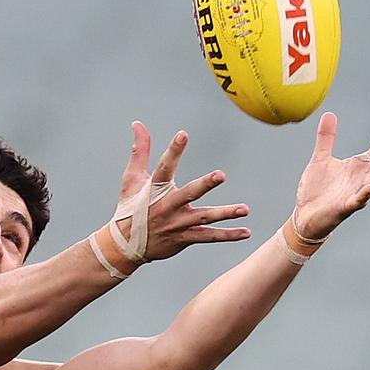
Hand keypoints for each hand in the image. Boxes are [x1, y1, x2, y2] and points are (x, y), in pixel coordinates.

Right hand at [115, 121, 251, 261]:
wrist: (124, 246)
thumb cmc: (130, 208)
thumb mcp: (131, 179)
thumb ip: (140, 151)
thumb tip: (137, 124)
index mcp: (154, 189)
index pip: (164, 167)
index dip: (173, 151)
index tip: (183, 135)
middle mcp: (167, 206)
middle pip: (188, 194)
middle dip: (204, 184)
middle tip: (221, 175)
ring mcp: (177, 224)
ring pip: (203, 218)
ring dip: (224, 214)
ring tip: (244, 209)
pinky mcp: (184, 238)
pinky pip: (208, 237)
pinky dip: (227, 236)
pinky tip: (245, 232)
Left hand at [293, 112, 369, 239]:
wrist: (306, 214)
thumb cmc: (317, 189)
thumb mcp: (321, 159)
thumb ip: (327, 137)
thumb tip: (329, 114)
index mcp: (361, 164)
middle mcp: (365, 177)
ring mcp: (359, 192)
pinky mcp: (346, 206)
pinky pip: (358, 200)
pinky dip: (364, 194)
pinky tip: (369, 187)